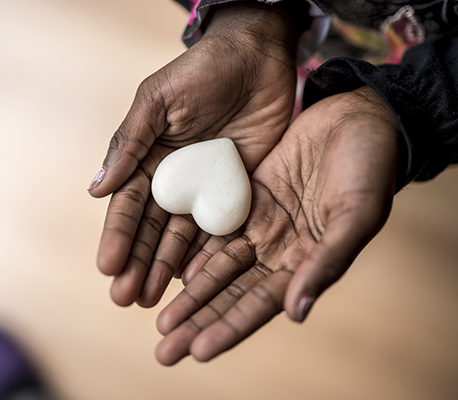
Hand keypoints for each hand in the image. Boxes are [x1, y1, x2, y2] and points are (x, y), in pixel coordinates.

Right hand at [88, 3, 298, 306]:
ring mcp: (207, 188)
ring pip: (184, 236)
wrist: (257, 60)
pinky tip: (197, 278)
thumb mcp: (158, 100)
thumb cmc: (202, 71)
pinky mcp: (238, 191)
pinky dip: (210, 253)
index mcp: (150, 158)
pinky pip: (223, 226)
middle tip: (128, 299)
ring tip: (155, 299)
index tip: (108, 268)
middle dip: (140, 262)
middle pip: (153, 229)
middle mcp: (176, 180)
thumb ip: (130, 142)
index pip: (129, 205)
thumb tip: (96, 188)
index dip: (118, 236)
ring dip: (168, 267)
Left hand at [155, 86, 400, 364]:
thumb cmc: (369, 167)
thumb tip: (296, 313)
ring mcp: (262, 223)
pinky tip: (172, 267)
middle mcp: (281, 249)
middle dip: (200, 320)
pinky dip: (195, 248)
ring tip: (160, 320)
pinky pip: (216, 226)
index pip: (263, 303)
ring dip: (191, 293)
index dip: (231, 327)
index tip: (198, 351)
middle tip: (164, 349)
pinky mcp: (248, 195)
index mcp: (308, 260)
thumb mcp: (355, 214)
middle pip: (233, 292)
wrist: (357, 119)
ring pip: (219, 265)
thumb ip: (328, 261)